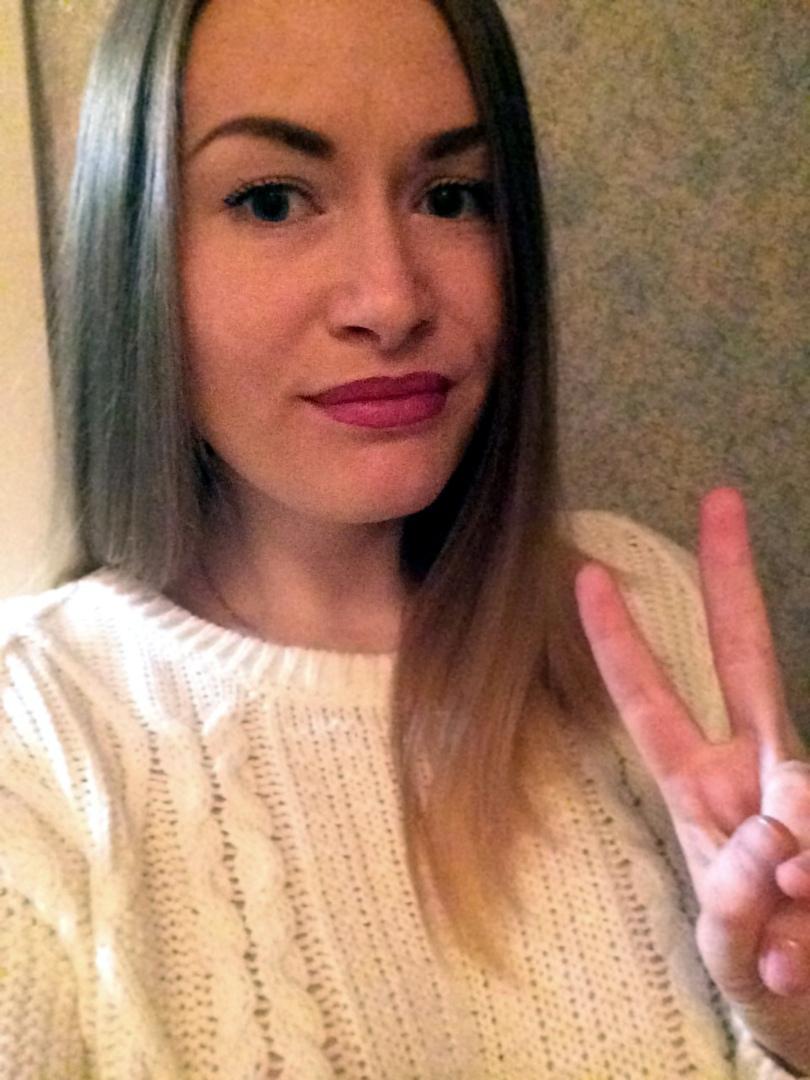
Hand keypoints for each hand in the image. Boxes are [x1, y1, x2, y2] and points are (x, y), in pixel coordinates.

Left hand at [574, 486, 809, 1072]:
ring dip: (793, 880)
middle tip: (719, 498)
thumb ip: (739, 896)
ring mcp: (801, 793)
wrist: (806, 1016)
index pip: (649, 698)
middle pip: (744, 657)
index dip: (619, 640)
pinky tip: (792, 962)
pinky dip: (807, 923)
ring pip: (800, 793)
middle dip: (732, 579)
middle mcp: (751, 769)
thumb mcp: (726, 941)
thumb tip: (784, 832)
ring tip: (780, 954)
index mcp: (695, 783)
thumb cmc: (750, 965)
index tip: (587, 573)